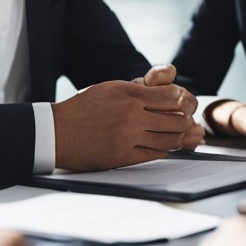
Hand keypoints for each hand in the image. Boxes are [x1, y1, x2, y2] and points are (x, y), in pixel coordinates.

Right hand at [53, 77, 201, 170]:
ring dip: (179, 137)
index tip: (184, 102)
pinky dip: (164, 151)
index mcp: (128, 95)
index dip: (183, 99)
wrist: (56, 132)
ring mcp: (127, 138)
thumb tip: (166, 88)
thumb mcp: (110, 88)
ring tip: (181, 135)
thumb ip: (137, 89)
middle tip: (189, 120)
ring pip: (168, 139)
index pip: (170, 96)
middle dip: (186, 120)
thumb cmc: (82, 108)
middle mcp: (130, 115)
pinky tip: (166, 147)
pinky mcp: (122, 157)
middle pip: (175, 119)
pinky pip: (154, 155)